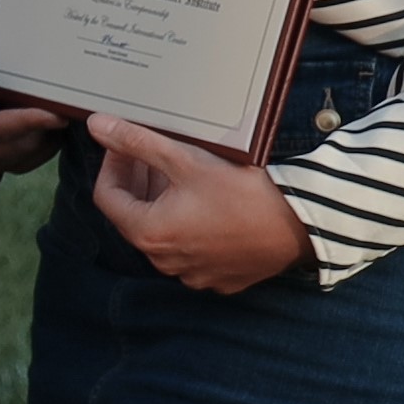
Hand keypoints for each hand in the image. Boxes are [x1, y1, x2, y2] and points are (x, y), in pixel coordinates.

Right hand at [0, 22, 69, 176]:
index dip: (23, 123)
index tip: (52, 113)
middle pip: (14, 146)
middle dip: (39, 127)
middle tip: (58, 104)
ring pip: (27, 155)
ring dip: (44, 134)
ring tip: (49, 108)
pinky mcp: (1, 164)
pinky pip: (34, 160)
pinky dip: (46, 142)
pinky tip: (44, 121)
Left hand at [86, 116, 316, 293]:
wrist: (305, 225)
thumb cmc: (245, 194)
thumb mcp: (186, 160)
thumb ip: (137, 142)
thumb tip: (98, 126)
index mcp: (149, 235)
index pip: (107, 196)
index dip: (113, 166)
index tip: (125, 146)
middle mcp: (166, 262)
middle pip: (135, 215)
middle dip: (139, 182)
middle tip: (153, 154)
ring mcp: (194, 274)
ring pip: (165, 233)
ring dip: (165, 203)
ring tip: (182, 174)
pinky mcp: (222, 278)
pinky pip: (194, 250)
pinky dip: (192, 225)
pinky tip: (209, 203)